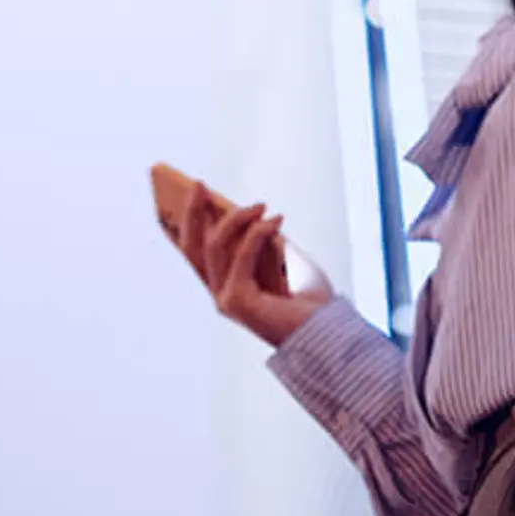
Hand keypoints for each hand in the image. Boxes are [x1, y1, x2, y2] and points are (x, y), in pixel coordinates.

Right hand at [170, 182, 333, 347]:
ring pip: (215, 247)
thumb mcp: (284, 261)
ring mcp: (226, 299)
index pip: (196, 253)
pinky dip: (259, 233)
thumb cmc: (310, 300)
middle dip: (193, 212)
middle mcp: (220, 294)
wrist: (326, 331)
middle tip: (199, 184)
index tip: (192, 191)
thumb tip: (249, 213)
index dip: (188, 222)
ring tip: (261, 204)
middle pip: (193, 248)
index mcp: (227, 287)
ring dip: (237, 219)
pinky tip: (277, 220)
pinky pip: (242, 257)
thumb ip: (263, 242)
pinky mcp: (238, 301)